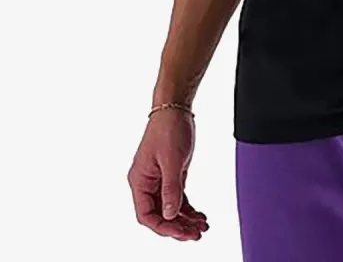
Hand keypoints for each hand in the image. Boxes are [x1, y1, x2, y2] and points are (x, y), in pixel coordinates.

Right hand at [128, 109, 207, 240]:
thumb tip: (169, 215)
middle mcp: (147, 183)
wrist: (175, 108)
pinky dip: (188, 208)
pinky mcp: (171, 174)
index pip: (146, 215)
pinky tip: (199, 215)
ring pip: (170, 208)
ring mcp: (159, 179)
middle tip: (196, 234)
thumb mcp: (172, 161)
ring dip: (185, 220)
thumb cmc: (169, 129)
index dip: (163, 228)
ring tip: (202, 228)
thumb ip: (171, 189)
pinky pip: (177, 197)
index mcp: (139, 181)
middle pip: (159, 215)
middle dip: (177, 227)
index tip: (182, 233)